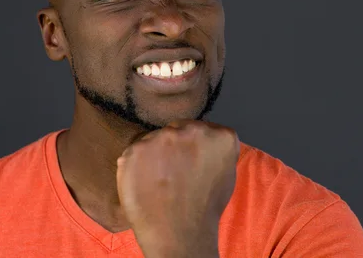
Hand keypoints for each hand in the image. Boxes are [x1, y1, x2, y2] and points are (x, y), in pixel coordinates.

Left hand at [116, 120, 239, 257]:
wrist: (180, 234)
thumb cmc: (205, 208)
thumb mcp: (227, 173)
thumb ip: (217, 150)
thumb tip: (205, 142)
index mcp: (221, 135)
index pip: (203, 130)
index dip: (194, 147)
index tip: (191, 164)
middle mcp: (193, 129)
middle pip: (179, 129)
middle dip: (175, 146)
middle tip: (174, 172)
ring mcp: (162, 137)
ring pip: (155, 139)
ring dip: (155, 154)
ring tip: (159, 180)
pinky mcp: (136, 149)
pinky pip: (135, 151)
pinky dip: (136, 165)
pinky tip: (145, 183)